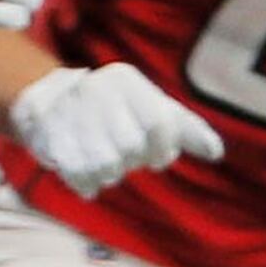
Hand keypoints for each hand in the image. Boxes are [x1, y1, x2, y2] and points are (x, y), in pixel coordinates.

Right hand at [8, 63, 223, 196]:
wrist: (49, 102)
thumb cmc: (115, 110)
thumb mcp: (152, 107)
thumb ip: (187, 129)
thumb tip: (216, 153)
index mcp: (125, 81)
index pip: (159, 123)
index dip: (163, 149)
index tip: (157, 156)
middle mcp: (95, 91)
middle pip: (131, 148)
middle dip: (132, 160)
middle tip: (123, 154)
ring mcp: (69, 114)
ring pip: (106, 167)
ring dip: (109, 174)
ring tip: (103, 161)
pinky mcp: (49, 139)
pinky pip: (79, 177)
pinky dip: (87, 185)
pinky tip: (86, 175)